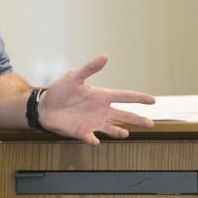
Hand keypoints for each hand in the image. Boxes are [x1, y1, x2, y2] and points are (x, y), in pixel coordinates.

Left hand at [39, 54, 154, 145]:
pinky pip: (91, 137)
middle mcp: (101, 111)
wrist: (45, 107)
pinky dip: (93, 140)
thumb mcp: (74, 77)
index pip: (125, 96)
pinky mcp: (82, 132)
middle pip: (124, 115)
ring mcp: (93, 122)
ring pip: (111, 129)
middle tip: (151, 123)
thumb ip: (89, 68)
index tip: (153, 100)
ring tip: (126, 134)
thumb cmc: (60, 90)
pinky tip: (96, 141)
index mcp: (102, 96)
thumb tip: (105, 56)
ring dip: (118, 132)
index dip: (139, 98)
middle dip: (137, 119)